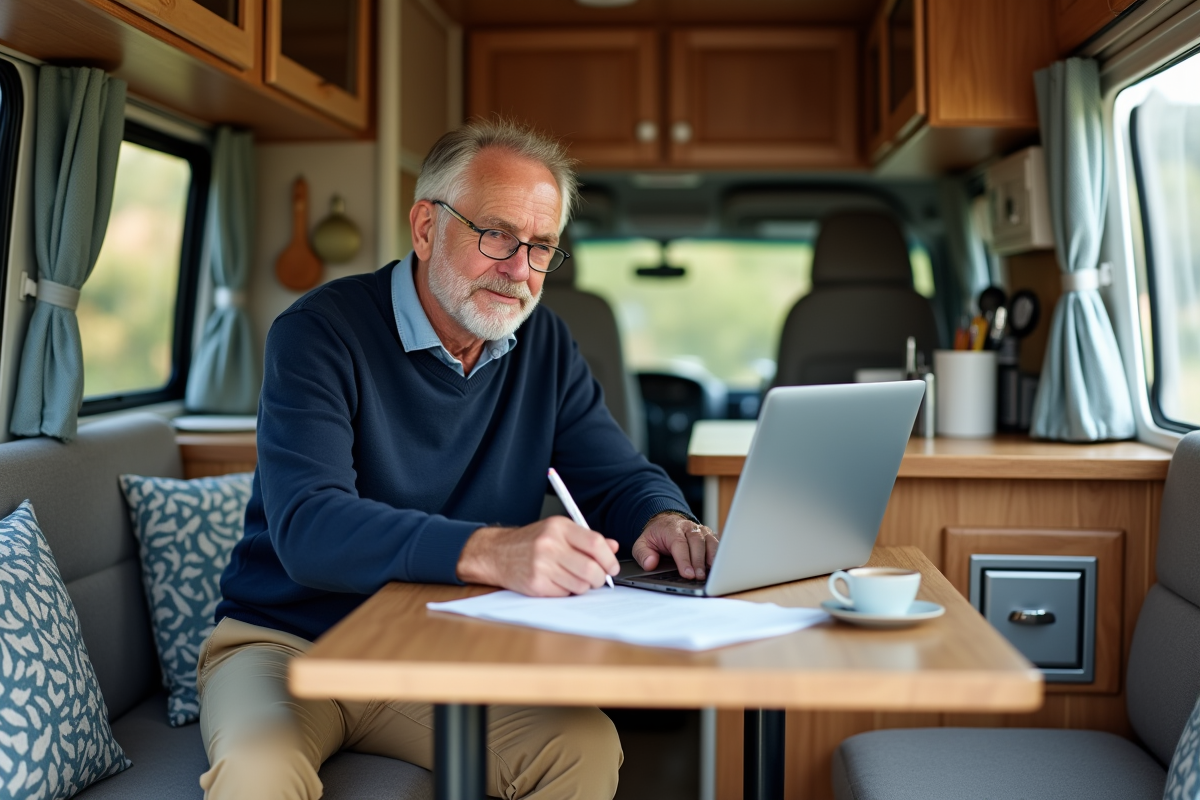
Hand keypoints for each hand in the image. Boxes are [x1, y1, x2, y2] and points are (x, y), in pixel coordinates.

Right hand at [456, 516, 619, 596]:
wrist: (497, 553)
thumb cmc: (531, 542)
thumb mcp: (558, 531)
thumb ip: (586, 539)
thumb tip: (613, 547)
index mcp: (559, 527)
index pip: (595, 544)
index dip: (609, 559)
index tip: (612, 567)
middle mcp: (550, 544)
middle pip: (591, 569)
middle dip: (599, 578)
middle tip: (597, 578)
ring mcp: (541, 565)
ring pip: (580, 584)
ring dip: (582, 585)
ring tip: (572, 577)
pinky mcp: (536, 584)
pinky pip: (565, 594)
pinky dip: (566, 591)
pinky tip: (557, 582)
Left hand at [631, 514, 718, 580]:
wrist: (666, 522)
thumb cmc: (656, 536)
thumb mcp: (642, 543)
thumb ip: (643, 554)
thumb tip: (650, 564)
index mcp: (672, 529)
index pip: (679, 544)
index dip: (684, 560)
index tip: (687, 574)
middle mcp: (688, 527)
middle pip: (697, 543)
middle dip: (698, 561)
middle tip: (699, 577)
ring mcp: (700, 531)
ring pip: (709, 542)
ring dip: (712, 558)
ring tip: (712, 574)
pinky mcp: (709, 535)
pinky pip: (716, 544)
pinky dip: (718, 555)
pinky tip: (719, 567)